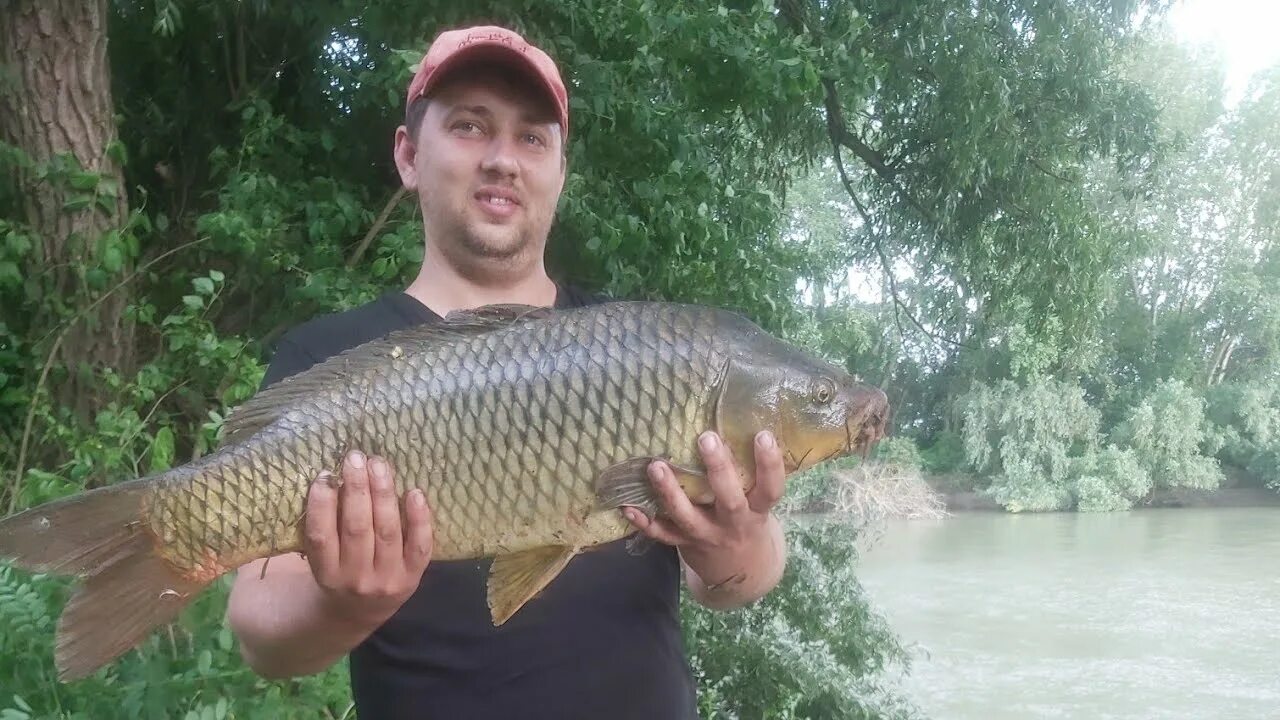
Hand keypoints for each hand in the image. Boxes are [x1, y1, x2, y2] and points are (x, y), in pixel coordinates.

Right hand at [303, 450, 432, 628]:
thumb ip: (317, 528)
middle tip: (355, 458)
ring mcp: (387, 579)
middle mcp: (356, 579)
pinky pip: (420, 546)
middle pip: (357, 529)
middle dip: (356, 489)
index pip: (321, 537)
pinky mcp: (413, 577)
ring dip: (384, 493)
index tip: (324, 475)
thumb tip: (324, 479)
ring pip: (387, 531)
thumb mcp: (317, 560)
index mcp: (326, 574)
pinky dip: (419, 518)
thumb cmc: (335, 572)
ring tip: (379, 464)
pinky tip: (414, 492)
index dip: (322, 505)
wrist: (360, 612)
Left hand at [623, 430, 784, 585]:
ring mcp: (707, 536)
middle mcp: (734, 524)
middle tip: (706, 438)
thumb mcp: (758, 501)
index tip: (763, 435)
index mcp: (757, 510)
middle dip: (718, 470)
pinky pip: (662, 535)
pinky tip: (627, 507)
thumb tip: (736, 420)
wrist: (742, 571)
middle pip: (729, 500)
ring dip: (670, 492)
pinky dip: (644, 522)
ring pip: (688, 517)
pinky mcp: (685, 544)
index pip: (770, 488)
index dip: (769, 463)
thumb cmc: (749, 519)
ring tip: (656, 466)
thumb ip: (749, 473)